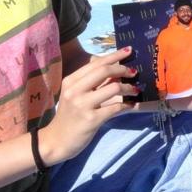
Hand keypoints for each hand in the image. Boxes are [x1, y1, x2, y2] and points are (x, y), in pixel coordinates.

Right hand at [37, 49, 137, 165]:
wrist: (56, 141)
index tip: (128, 51)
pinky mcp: (92, 119)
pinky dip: (127, 105)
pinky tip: (131, 105)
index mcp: (71, 81)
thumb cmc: (69, 116)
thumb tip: (113, 68)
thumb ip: (89, 82)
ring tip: (135, 90)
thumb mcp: (73, 95)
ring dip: (129, 88)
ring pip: (114, 88)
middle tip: (134, 72)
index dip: (114, 55)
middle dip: (123, 69)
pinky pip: (116, 108)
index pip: (96, 63)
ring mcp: (83, 105)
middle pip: (104, 71)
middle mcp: (75, 90)